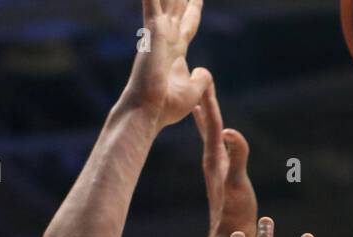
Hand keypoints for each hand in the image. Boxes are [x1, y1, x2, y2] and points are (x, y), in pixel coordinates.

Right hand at [124, 0, 211, 129]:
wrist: (148, 109)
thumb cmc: (167, 107)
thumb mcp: (193, 92)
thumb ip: (202, 79)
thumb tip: (203, 70)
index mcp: (176, 50)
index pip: (188, 23)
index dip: (194, 9)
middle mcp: (167, 37)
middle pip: (179, 5)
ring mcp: (159, 31)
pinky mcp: (152, 29)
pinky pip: (153, 0)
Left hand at [194, 84, 258, 236]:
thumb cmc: (235, 214)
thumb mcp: (238, 184)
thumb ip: (236, 157)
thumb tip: (228, 131)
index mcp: (214, 158)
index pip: (211, 122)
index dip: (208, 99)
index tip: (203, 74)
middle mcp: (212, 159)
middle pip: (208, 124)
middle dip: (205, 99)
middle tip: (200, 75)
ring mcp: (215, 167)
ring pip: (209, 134)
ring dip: (206, 115)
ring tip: (200, 99)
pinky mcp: (220, 175)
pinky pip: (216, 147)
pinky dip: (213, 134)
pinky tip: (214, 133)